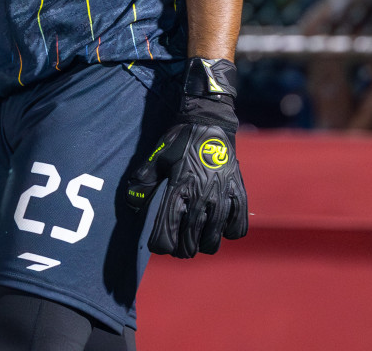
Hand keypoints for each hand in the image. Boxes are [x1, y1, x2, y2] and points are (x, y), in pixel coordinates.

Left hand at [126, 59, 248, 256]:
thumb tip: (133, 203)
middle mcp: (201, 195)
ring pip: (214, 239)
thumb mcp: (156, 157)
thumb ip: (143, 181)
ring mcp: (222, 195)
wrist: (208, 121)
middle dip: (181, 249)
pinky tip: (221, 225)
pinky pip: (238, 226)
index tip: (160, 243)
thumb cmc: (179, 140)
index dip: (161, 245)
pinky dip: (229, 232)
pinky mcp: (238, 192)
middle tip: (179, 245)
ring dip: (203, 244)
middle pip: (190, 242)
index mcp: (178, 188)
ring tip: (199, 238)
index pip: (167, 233)